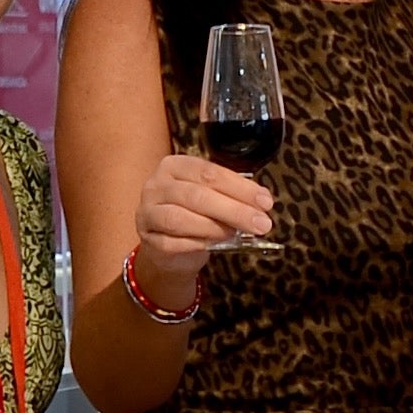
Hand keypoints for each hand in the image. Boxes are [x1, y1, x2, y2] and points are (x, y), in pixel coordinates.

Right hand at [126, 151, 271, 303]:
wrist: (169, 246)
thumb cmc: (195, 214)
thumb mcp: (212, 197)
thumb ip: (232, 195)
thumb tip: (262, 202)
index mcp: (175, 166)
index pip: (209, 172)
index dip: (240, 187)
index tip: (265, 202)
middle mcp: (156, 185)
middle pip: (197, 195)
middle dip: (233, 210)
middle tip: (261, 223)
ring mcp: (147, 211)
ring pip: (179, 218)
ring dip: (214, 227)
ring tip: (237, 234)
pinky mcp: (146, 237)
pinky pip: (171, 242)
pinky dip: (195, 244)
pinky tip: (213, 246)